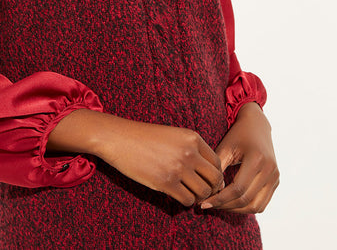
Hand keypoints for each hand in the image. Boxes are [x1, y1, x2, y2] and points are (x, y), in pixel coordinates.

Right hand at [47, 110, 223, 206]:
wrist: (120, 139)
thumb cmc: (144, 137)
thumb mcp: (172, 135)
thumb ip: (190, 149)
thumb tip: (206, 172)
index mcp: (192, 138)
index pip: (216, 161)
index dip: (215, 174)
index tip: (207, 180)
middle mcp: (189, 152)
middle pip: (215, 179)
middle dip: (211, 188)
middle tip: (201, 191)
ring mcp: (178, 168)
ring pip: (203, 192)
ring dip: (198, 196)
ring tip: (188, 194)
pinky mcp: (166, 183)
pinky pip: (187, 200)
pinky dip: (186, 202)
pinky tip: (178, 196)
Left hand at [200, 102, 278, 213]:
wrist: (256, 125)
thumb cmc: (237, 135)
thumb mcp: (226, 147)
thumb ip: (218, 168)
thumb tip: (212, 193)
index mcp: (257, 159)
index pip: (237, 189)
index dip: (219, 199)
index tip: (204, 203)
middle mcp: (270, 170)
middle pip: (246, 200)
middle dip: (225, 206)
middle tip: (208, 205)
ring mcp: (275, 177)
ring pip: (256, 206)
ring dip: (236, 210)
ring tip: (219, 205)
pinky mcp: (276, 181)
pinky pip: (262, 203)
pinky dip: (246, 207)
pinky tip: (231, 202)